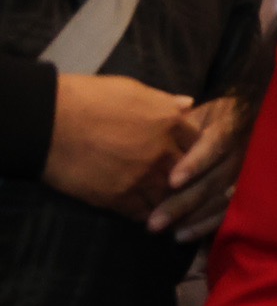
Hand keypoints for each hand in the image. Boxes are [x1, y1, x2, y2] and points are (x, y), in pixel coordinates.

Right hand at [43, 75, 193, 218]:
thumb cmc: (88, 98)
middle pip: (190, 175)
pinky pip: (143, 213)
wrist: (48, 121)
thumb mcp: (132, 90)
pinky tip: (148, 215)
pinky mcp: (119, 198)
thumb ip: (164, 102)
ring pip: (169, 199)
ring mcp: (142, 178)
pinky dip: (147, 215)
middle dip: (189, 182)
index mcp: (169, 123)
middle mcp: (162, 152)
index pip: (200, 144)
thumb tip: (188, 104)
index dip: (197, 153)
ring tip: (171, 208)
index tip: (193, 159)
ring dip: (170, 203)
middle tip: (188, 190)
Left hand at [149, 96, 245, 239]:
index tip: (173, 181)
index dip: (196, 164)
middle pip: (214, 181)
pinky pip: (228, 212)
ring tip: (166, 231)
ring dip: (193, 218)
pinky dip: (206, 226)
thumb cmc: (217, 117)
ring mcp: (248, 174)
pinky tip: (184, 236)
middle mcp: (242, 153)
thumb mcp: (202, 113)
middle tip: (154, 222)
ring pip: (221, 200)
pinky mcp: (247, 192)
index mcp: (231, 127)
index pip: (215, 145)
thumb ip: (182, 122)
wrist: (255, 122)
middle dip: (184, 202)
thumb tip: (154, 128)